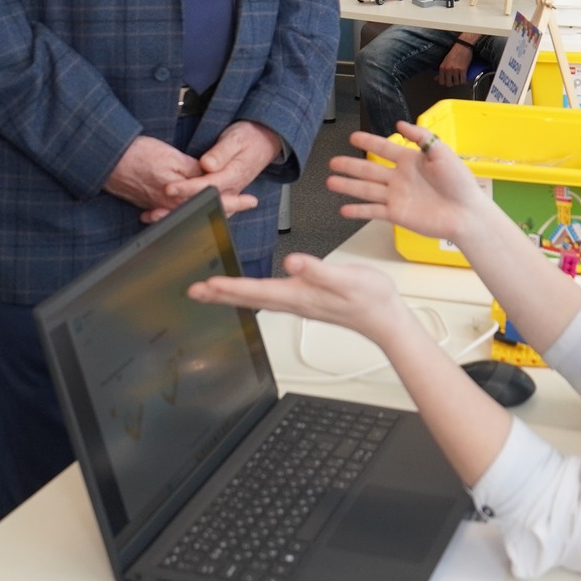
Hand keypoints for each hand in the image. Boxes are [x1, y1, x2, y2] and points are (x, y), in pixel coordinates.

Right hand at [106, 135, 255, 224]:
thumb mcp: (172, 158)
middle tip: (246, 203)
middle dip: (227, 207)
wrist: (107, 159)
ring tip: (226, 205)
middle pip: (204, 209)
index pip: (213, 200)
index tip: (250, 200)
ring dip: (208, 207)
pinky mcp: (149, 202)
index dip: (234, 200)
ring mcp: (159, 205)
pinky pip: (173, 210)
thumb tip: (213, 179)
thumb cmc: (137, 156)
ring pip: (190, 210)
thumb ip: (194, 171)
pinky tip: (190, 209)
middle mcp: (170, 204)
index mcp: (179, 194)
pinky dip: (185, 210)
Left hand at [161, 120, 275, 218]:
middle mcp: (229, 189)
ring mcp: (226, 193)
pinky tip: (169, 213)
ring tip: (156, 217)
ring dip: (179, 214)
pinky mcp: (222, 193)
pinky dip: (186, 212)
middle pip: (203, 203)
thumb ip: (221, 153)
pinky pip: (204, 206)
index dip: (187, 188)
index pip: (207, 186)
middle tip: (156, 212)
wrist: (264, 141)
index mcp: (232, 176)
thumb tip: (208, 165)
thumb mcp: (236, 139)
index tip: (169, 188)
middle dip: (178, 209)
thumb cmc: (248, 138)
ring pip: (203, 209)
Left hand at [189, 251, 408, 344]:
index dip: (229, 288)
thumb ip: (318, 271)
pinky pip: (269, 298)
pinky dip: (251, 294)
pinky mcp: (306, 300)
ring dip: (231, 295)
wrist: (386, 318)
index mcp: (300, 295)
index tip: (205, 285)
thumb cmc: (370, 298)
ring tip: (211, 291)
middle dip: (220, 296)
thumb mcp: (347, 278)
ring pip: (257, 299)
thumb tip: (292, 263)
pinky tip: (249, 291)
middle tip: (193, 292)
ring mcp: (299, 303)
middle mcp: (295, 302)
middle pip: (249, 299)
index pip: (256, 291)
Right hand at [327, 122, 494, 245]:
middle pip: (368, 169)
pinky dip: (358, 211)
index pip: (383, 148)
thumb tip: (400, 123)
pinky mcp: (396, 214)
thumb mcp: (442, 152)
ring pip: (366, 189)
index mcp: (410, 160)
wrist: (465, 213)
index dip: (368, 141)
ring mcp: (396, 197)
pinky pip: (373, 212)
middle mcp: (399, 178)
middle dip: (350, 165)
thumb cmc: (459, 182)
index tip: (352, 136)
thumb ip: (421, 137)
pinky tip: (344, 209)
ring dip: (348, 186)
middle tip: (332, 161)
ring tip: (330, 182)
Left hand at [437, 39, 476, 86]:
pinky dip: (464, 81)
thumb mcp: (445, 61)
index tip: (449, 81)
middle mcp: (448, 69)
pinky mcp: (463, 69)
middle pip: (449, 84)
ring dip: (459, 81)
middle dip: (452, 83)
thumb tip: (435, 79)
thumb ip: (441, 71)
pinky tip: (464, 77)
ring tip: (460, 77)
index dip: (445, 82)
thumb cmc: (454, 52)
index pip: (441, 82)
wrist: (463, 45)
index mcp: (442, 67)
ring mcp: (455, 70)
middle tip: (455, 79)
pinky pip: (463, 80)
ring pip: (456, 83)